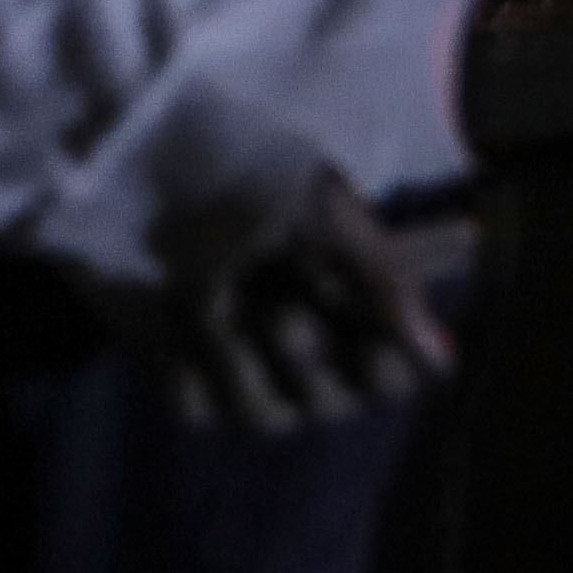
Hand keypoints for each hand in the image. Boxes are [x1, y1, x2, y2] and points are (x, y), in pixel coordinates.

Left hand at [143, 162, 454, 434]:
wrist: (134, 157)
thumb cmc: (242, 171)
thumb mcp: (320, 208)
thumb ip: (384, 279)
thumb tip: (439, 360)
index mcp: (348, 312)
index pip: (391, 375)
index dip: (387, 372)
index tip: (375, 349)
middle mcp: (303, 353)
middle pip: (332, 405)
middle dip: (307, 362)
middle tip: (282, 314)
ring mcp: (240, 370)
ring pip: (264, 416)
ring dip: (242, 363)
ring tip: (215, 302)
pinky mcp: (182, 375)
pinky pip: (195, 408)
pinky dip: (187, 370)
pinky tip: (176, 319)